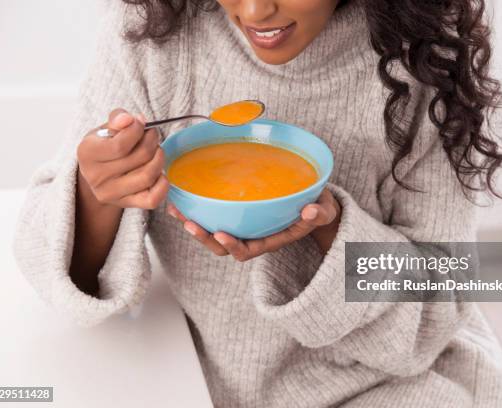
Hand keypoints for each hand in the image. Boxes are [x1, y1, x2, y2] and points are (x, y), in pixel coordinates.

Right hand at [77, 108, 168, 208]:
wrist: (98, 174)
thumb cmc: (105, 146)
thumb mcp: (105, 128)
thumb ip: (117, 118)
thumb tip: (129, 119)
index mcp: (87, 153)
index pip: (120, 145)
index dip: (138, 130)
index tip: (141, 123)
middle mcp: (96, 176)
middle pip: (140, 158)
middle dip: (152, 141)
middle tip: (152, 135)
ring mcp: (110, 193)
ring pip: (148, 176)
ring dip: (159, 159)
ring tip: (156, 151)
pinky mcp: (126, 204)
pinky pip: (152, 199)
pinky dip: (162, 184)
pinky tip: (159, 173)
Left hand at [167, 188, 341, 260]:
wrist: (315, 204)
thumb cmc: (318, 208)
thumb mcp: (324, 210)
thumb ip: (320, 212)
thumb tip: (311, 210)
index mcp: (271, 240)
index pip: (248, 250)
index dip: (232, 246)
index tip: (220, 234)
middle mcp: (254, 237)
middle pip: (222, 246)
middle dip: (204, 237)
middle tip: (189, 223)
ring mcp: (243, 227)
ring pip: (213, 233)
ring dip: (193, 224)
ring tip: (176, 209)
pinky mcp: (237, 216)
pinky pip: (214, 217)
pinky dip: (197, 210)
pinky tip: (183, 197)